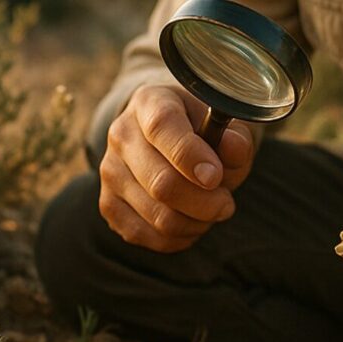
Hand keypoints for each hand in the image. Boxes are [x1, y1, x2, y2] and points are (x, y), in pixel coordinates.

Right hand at [99, 84, 254, 251]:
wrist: (168, 141)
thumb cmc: (202, 132)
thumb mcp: (224, 127)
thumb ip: (234, 138)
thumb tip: (233, 148)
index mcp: (150, 102)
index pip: (163, 127)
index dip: (190, 156)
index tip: (215, 177)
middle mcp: (121, 135)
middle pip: (162, 184)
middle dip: (206, 203)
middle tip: (226, 204)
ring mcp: (110, 172)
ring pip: (159, 217)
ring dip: (197, 223)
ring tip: (210, 211)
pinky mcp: (109, 205)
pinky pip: (149, 236)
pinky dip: (179, 238)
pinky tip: (191, 222)